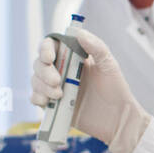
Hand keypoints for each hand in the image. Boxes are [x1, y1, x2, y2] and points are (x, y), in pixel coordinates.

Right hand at [30, 28, 148, 152]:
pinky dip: (37, 98)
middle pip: (40, 63)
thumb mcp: (109, 65)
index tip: (49, 57)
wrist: (118, 119)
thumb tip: (80, 33)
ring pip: (36, 80)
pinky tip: (47, 101)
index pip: (53, 46)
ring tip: (59, 95)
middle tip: (56, 81)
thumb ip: (96, 47)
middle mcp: (63, 70)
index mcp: (74, 57)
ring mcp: (57, 87)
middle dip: (44, 71)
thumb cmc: (116, 90)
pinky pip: (36, 98)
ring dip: (41, 86)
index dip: (46, 48)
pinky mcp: (54, 104)